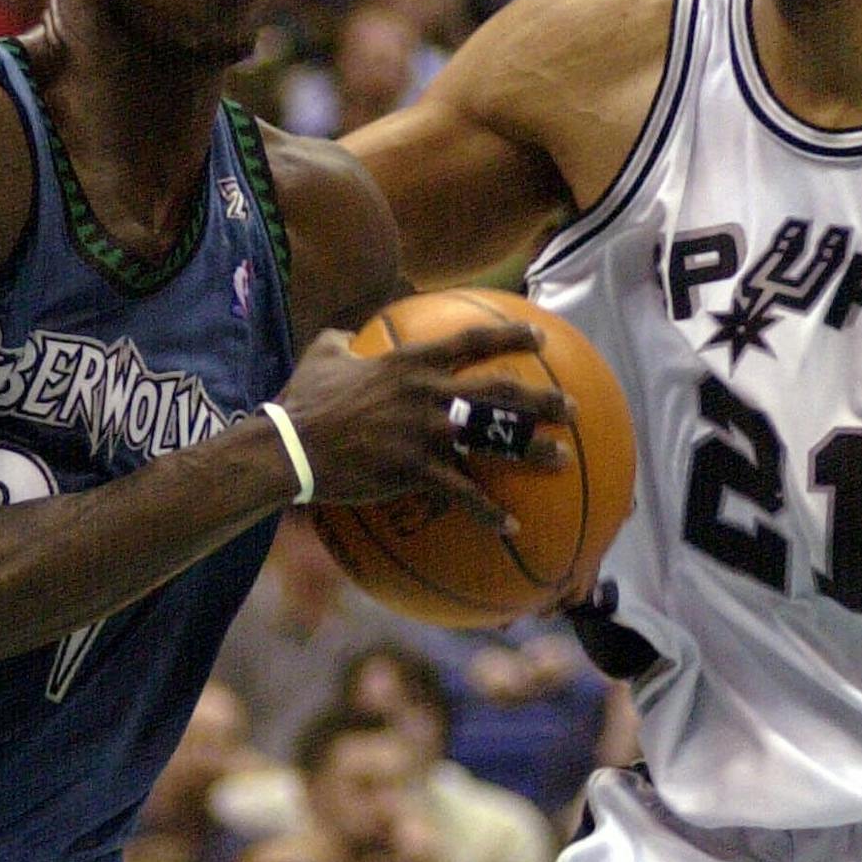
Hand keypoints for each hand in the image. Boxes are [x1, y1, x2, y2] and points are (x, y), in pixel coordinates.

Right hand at [277, 320, 571, 525]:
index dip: (510, 335)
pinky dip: (490, 512)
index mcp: (410, 362)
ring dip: (532, 450)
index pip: (472, 340)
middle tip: (571, 407)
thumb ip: (342, 341)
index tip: (540, 336)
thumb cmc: (303, 401)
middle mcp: (427, 393)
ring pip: (492, 440)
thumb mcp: (322, 355)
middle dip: (541, 398)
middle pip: (499, 391)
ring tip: (562, 459)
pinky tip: (512, 527)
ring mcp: (424, 432)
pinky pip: (463, 494)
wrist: (290, 446)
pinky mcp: (414, 470)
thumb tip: (345, 334)